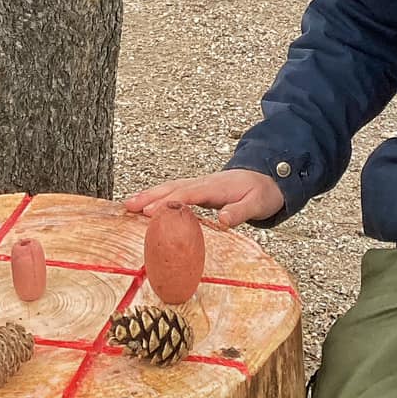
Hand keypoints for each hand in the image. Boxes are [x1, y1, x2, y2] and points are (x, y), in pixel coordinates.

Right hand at [124, 168, 285, 227]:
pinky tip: (146, 204)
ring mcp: (198, 185)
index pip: (187, 194)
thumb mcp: (257, 204)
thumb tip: (222, 221)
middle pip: (172, 188)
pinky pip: (174, 191)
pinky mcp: (197, 190)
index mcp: (214, 187)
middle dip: (150, 197)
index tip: (150, 211)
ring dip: (149, 195)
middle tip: (129, 207)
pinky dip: (158, 196)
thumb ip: (239, 212)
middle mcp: (202, 183)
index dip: (168, 203)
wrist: (268, 176)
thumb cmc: (261, 192)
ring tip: (128, 205)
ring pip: (169, 188)